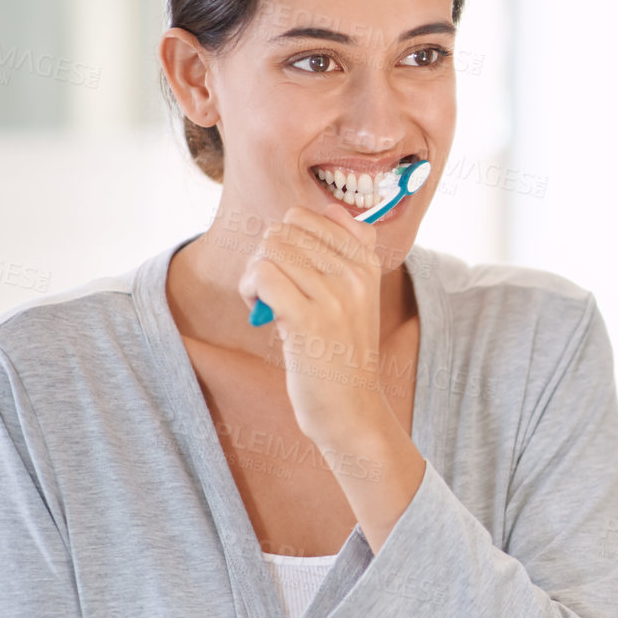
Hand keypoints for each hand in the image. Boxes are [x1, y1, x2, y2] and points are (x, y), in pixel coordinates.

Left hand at [237, 203, 394, 450]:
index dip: (285, 240)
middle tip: (273, 292)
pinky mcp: (309, 320)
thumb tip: (334, 209)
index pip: (308, 216)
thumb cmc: (343, 353)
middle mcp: (355, 274)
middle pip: (282, 231)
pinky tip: (260, 313)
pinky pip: (262, 275)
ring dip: (255, 276)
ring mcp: (335, 296)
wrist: (351, 408)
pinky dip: (250, 291)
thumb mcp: (359, 296)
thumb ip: (352, 249)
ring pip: (269, 249)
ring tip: (267, 304)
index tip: (291, 272)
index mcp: (367, 263)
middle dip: (266, 257)